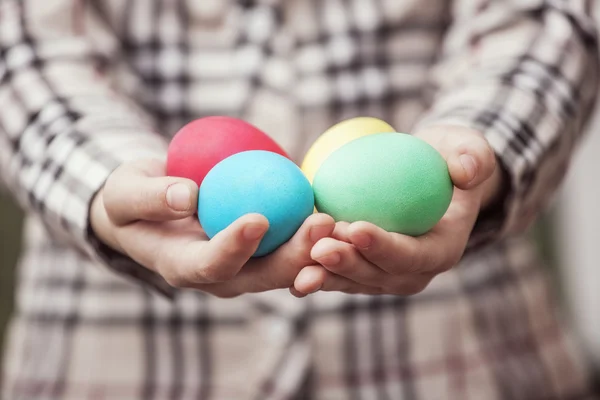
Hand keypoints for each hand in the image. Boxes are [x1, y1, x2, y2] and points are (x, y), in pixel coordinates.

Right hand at [91, 159, 334, 297]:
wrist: (150, 206)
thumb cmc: (131, 200)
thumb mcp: (123, 193)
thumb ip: (149, 196)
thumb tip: (187, 195)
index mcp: (182, 267)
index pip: (211, 265)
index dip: (234, 248)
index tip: (257, 220)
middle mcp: (220, 274)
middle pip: (262, 275)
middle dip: (295, 256)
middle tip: (321, 224)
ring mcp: (246, 264)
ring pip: (286, 265)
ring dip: (316, 249)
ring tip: (340, 220)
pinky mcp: (264, 247)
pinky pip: (293, 243)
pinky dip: (316, 234)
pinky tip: (339, 211)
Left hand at [291, 125, 502, 296]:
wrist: (429, 177)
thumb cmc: (448, 160)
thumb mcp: (468, 149)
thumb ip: (472, 158)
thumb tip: (465, 171)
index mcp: (442, 250)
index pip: (414, 255)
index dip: (386, 247)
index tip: (357, 227)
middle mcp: (414, 272)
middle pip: (378, 276)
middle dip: (349, 266)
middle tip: (321, 247)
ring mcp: (386, 275)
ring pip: (354, 281)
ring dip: (326, 275)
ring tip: (299, 267)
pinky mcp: (363, 269)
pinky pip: (339, 274)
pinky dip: (316, 272)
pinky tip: (290, 271)